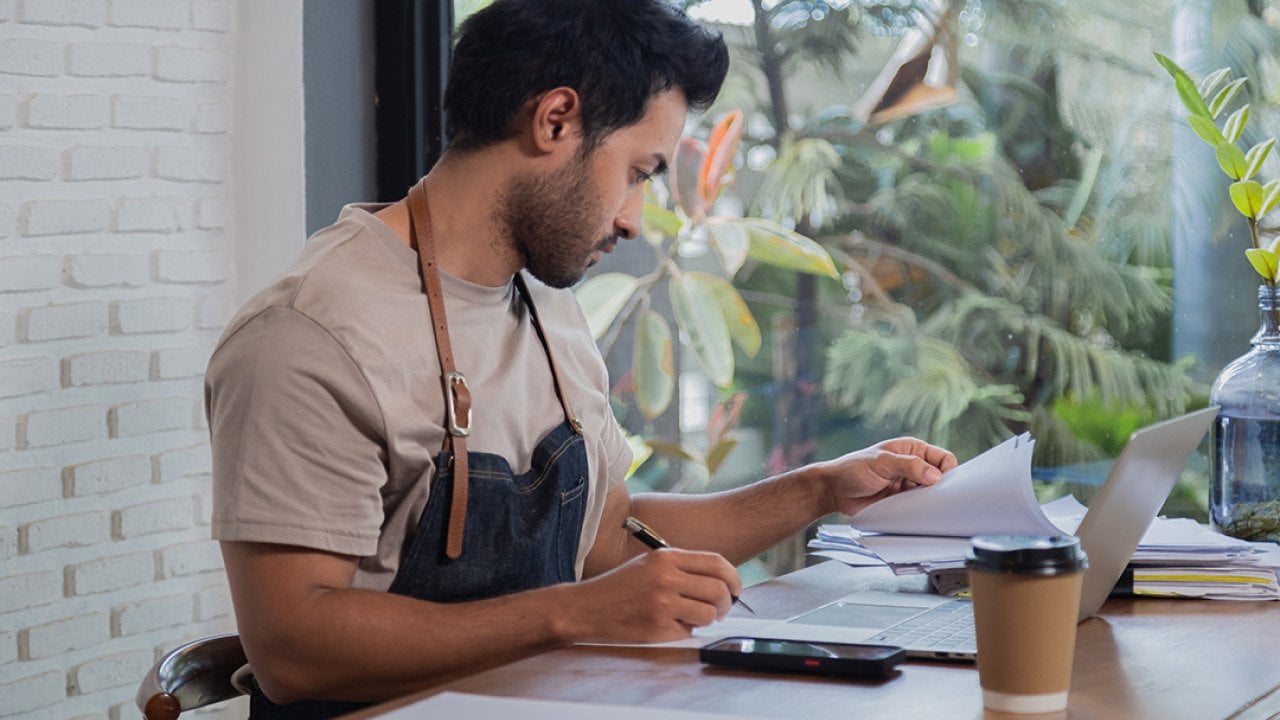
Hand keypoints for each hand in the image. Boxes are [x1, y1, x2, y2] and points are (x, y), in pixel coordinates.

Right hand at [565, 548, 740, 643]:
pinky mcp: (658, 628)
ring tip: (692, 618)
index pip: (717, 563)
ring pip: (709, 614)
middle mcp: (667, 578)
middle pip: (719, 590)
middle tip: (720, 610)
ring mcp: (662, 604)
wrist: (586, 607)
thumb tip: (720, 581)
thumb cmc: (620, 586)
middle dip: (726, 603)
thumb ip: (682, 567)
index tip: (735, 589)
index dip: (734, 578)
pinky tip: (669, 625)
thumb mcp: (649, 564)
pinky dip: (685, 631)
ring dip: (706, 619)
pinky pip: (689, 632)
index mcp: (667, 557)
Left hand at [816, 437, 956, 516]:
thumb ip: (909, 466)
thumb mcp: (882, 463)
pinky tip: (914, 513)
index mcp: (912, 450)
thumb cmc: (853, 469)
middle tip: (932, 497)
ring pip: (931, 494)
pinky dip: (920, 510)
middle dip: (940, 488)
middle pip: (941, 478)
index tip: (941, 484)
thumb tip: (936, 476)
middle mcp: (914, 466)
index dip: (947, 471)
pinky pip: (919, 507)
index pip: (943, 458)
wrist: (835, 491)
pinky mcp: (902, 501)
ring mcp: (908, 485)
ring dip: (928, 500)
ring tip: (919, 505)